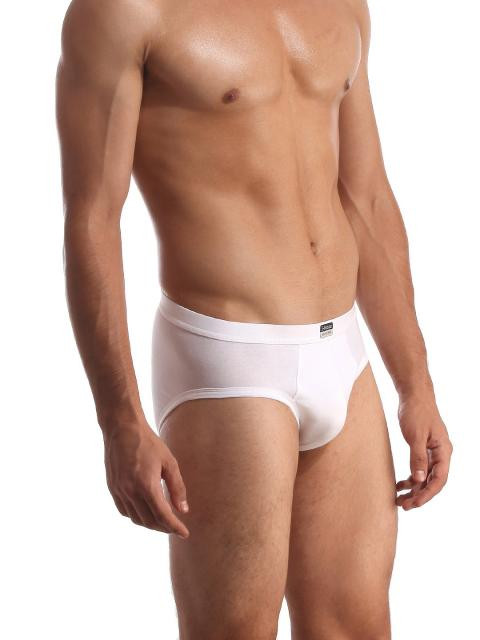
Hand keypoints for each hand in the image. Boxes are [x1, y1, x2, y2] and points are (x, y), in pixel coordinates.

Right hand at [103, 422, 189, 536]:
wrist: (122, 429)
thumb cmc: (149, 443)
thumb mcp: (169, 462)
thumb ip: (177, 487)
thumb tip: (183, 510)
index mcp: (146, 485)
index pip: (162, 515)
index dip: (174, 527)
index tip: (184, 533)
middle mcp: (130, 491)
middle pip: (149, 521)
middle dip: (164, 527)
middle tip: (175, 527)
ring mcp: (119, 491)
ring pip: (136, 519)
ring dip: (150, 524)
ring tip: (162, 522)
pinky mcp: (112, 488)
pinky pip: (124, 511)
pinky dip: (136, 516)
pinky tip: (145, 512)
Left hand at [396, 394, 452, 509]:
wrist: (413, 395)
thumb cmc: (416, 412)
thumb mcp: (415, 436)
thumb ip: (417, 458)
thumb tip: (418, 480)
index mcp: (444, 451)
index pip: (439, 480)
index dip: (426, 494)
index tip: (413, 504)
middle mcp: (441, 454)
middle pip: (432, 482)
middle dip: (419, 495)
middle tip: (403, 506)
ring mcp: (433, 452)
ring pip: (425, 477)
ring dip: (413, 489)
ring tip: (399, 499)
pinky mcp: (423, 449)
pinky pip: (419, 469)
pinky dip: (410, 478)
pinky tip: (399, 485)